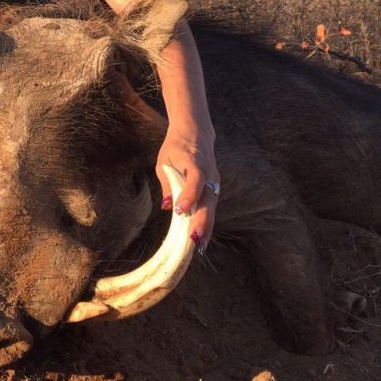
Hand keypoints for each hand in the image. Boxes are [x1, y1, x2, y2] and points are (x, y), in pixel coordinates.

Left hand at [156, 124, 218, 252]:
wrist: (196, 133)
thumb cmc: (176, 148)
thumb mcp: (165, 161)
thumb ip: (168, 183)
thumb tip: (167, 206)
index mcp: (195, 162)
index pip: (195, 179)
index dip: (189, 195)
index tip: (180, 210)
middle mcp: (209, 173)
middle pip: (207, 198)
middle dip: (201, 220)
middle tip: (194, 239)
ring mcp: (214, 182)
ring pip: (211, 207)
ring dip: (206, 227)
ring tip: (199, 247)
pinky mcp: (214, 189)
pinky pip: (210, 208)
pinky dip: (207, 223)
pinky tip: (201, 240)